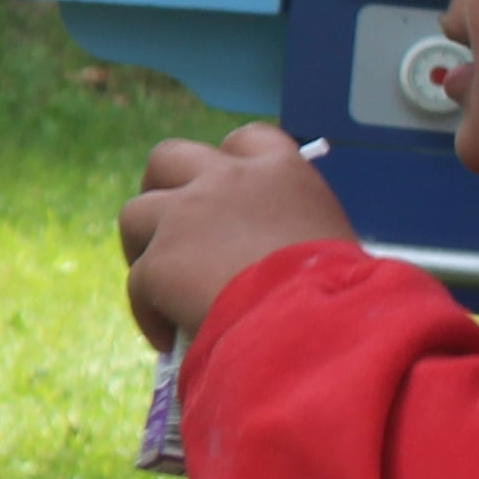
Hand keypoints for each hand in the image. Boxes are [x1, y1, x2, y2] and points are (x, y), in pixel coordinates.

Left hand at [119, 122, 356, 350]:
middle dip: (161, 185)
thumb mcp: (330, 245)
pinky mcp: (158, 260)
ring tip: (159, 285)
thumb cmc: (342, 297)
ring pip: (135, 213)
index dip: (228, 162)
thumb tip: (268, 261)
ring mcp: (185, 214)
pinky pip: (138, 281)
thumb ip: (290, 232)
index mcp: (281, 172)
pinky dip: (148, 310)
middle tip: (167, 225)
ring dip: (143, 245)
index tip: (223, 188)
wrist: (313, 326)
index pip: (246, 140)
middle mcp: (226, 179)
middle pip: (169, 157)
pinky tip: (168, 338)